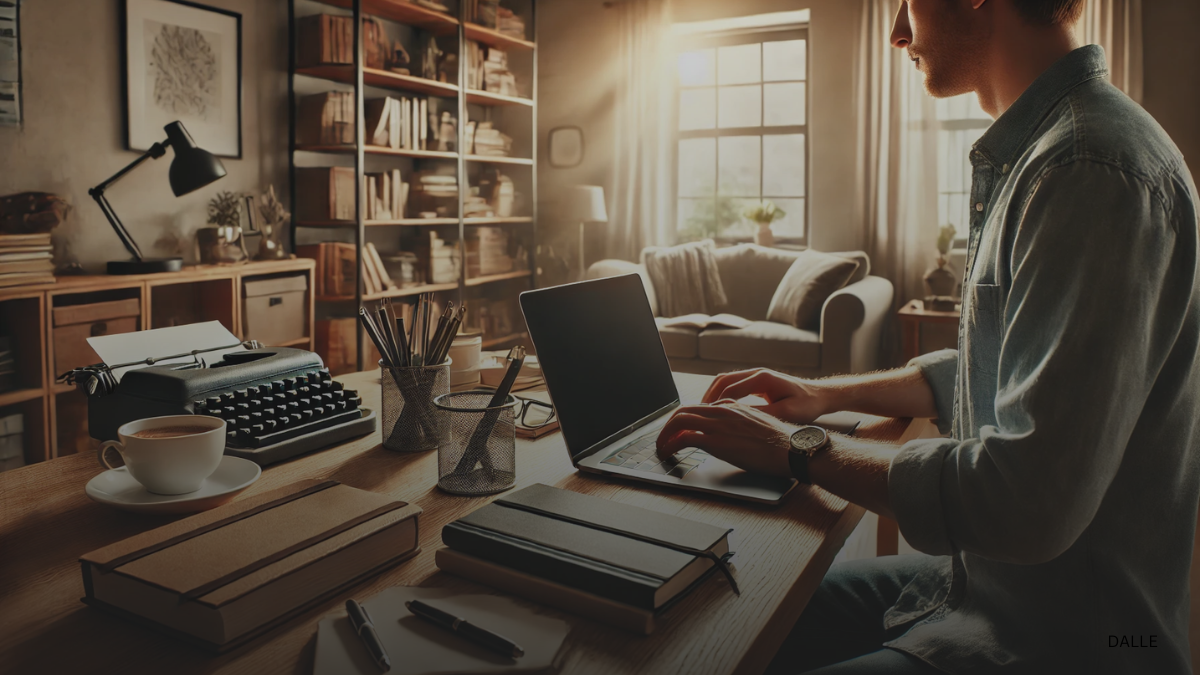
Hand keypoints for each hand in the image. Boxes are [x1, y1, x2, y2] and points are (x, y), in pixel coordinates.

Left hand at [655, 401, 794, 477]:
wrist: (793, 449)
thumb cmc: (781, 443)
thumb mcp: (757, 426)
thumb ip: (740, 425)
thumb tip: (730, 435)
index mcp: (732, 406)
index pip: (699, 406)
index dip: (683, 418)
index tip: (677, 430)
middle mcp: (723, 410)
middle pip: (684, 410)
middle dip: (668, 425)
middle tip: (663, 438)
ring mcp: (718, 424)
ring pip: (679, 420)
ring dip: (665, 434)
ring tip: (661, 447)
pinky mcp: (716, 441)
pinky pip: (683, 438)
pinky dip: (670, 445)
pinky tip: (668, 454)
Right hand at [701, 368, 829, 423]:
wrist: (819, 396)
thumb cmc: (807, 404)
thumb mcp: (786, 413)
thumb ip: (763, 415)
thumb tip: (739, 420)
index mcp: (762, 378)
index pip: (731, 389)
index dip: (717, 404)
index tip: (706, 418)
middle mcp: (756, 373)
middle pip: (722, 380)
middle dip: (708, 397)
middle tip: (697, 414)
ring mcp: (754, 376)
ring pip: (724, 381)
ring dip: (712, 395)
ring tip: (702, 412)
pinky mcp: (755, 383)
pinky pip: (731, 386)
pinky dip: (720, 396)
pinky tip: (716, 409)